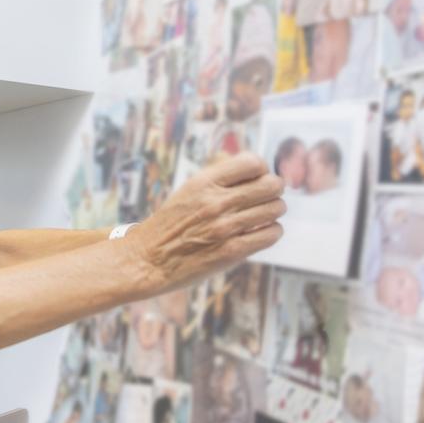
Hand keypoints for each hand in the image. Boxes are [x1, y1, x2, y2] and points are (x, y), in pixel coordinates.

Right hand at [124, 152, 284, 293]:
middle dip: (274, 189)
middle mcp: (216, 202)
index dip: (261, 169)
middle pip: (270, 184)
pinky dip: (273, 231)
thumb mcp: (188, 191)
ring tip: (266, 215)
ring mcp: (226, 227)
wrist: (148, 259)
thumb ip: (218, 179)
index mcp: (204, 182)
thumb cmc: (169, 225)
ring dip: (275, 210)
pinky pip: (271, 234)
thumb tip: (253, 169)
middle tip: (269, 196)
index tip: (257, 178)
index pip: (253, 162)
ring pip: (275, 208)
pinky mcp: (232, 251)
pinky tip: (263, 232)